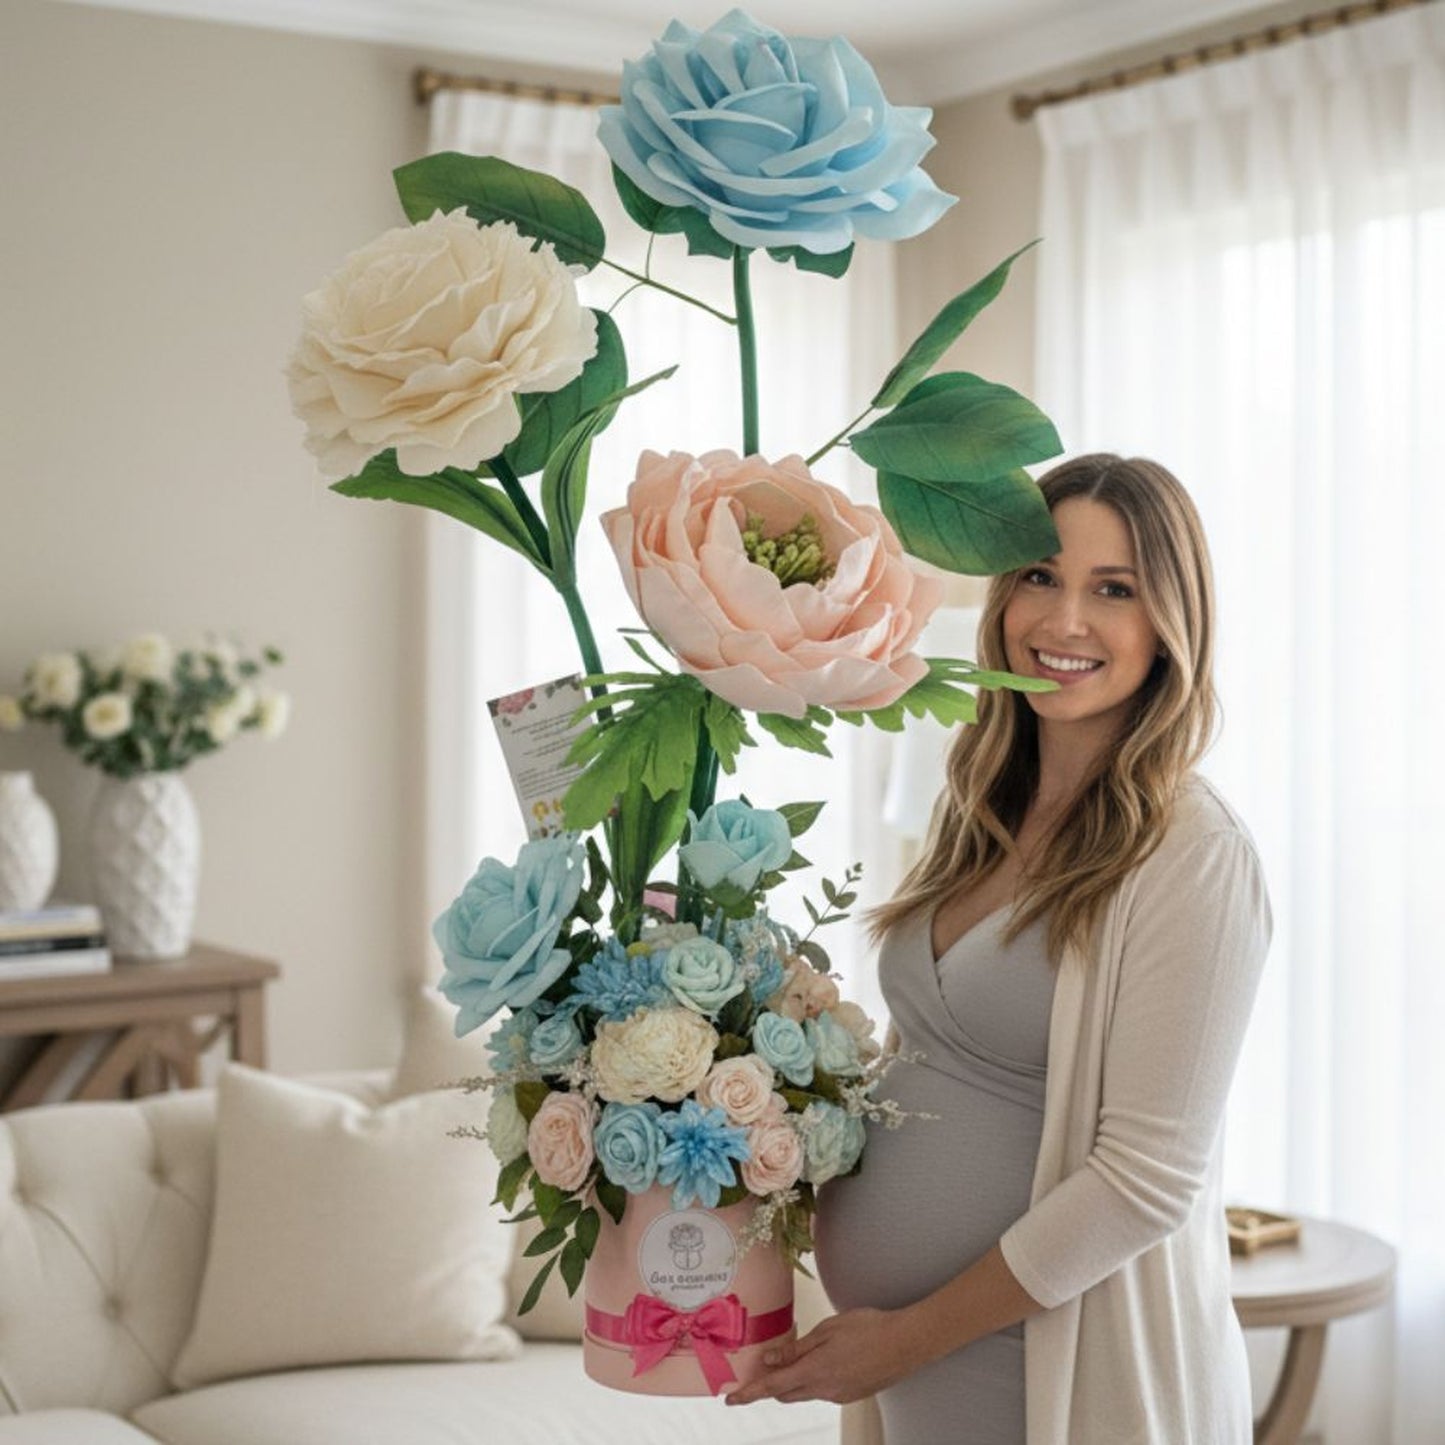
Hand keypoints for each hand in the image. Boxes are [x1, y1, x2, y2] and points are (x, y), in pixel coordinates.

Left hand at [723, 1307, 917, 1405]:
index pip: (772, 1387)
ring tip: (794, 1357)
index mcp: (814, 1372)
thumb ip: (797, 1349)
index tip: (731, 1400)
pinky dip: (813, 1379)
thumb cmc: (869, 1328)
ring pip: (805, 1392)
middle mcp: (824, 1390)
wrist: (907, 1343)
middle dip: (771, 1385)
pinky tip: (823, 1360)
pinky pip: (823, 1390)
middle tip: (761, 1368)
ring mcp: (839, 1395)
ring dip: (793, 1380)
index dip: (749, 1394)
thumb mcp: (827, 1330)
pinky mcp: (852, 1394)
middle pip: (786, 1393)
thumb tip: (770, 1360)